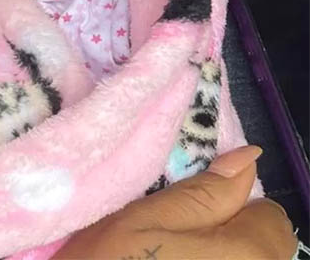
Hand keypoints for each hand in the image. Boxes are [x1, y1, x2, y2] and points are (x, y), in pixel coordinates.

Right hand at [54, 146, 297, 259]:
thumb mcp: (141, 220)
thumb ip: (201, 193)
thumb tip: (247, 159)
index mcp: (248, 253)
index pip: (268, 214)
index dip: (226, 207)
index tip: (183, 215)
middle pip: (263, 246)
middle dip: (225, 236)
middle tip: (170, 242)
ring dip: (214, 257)